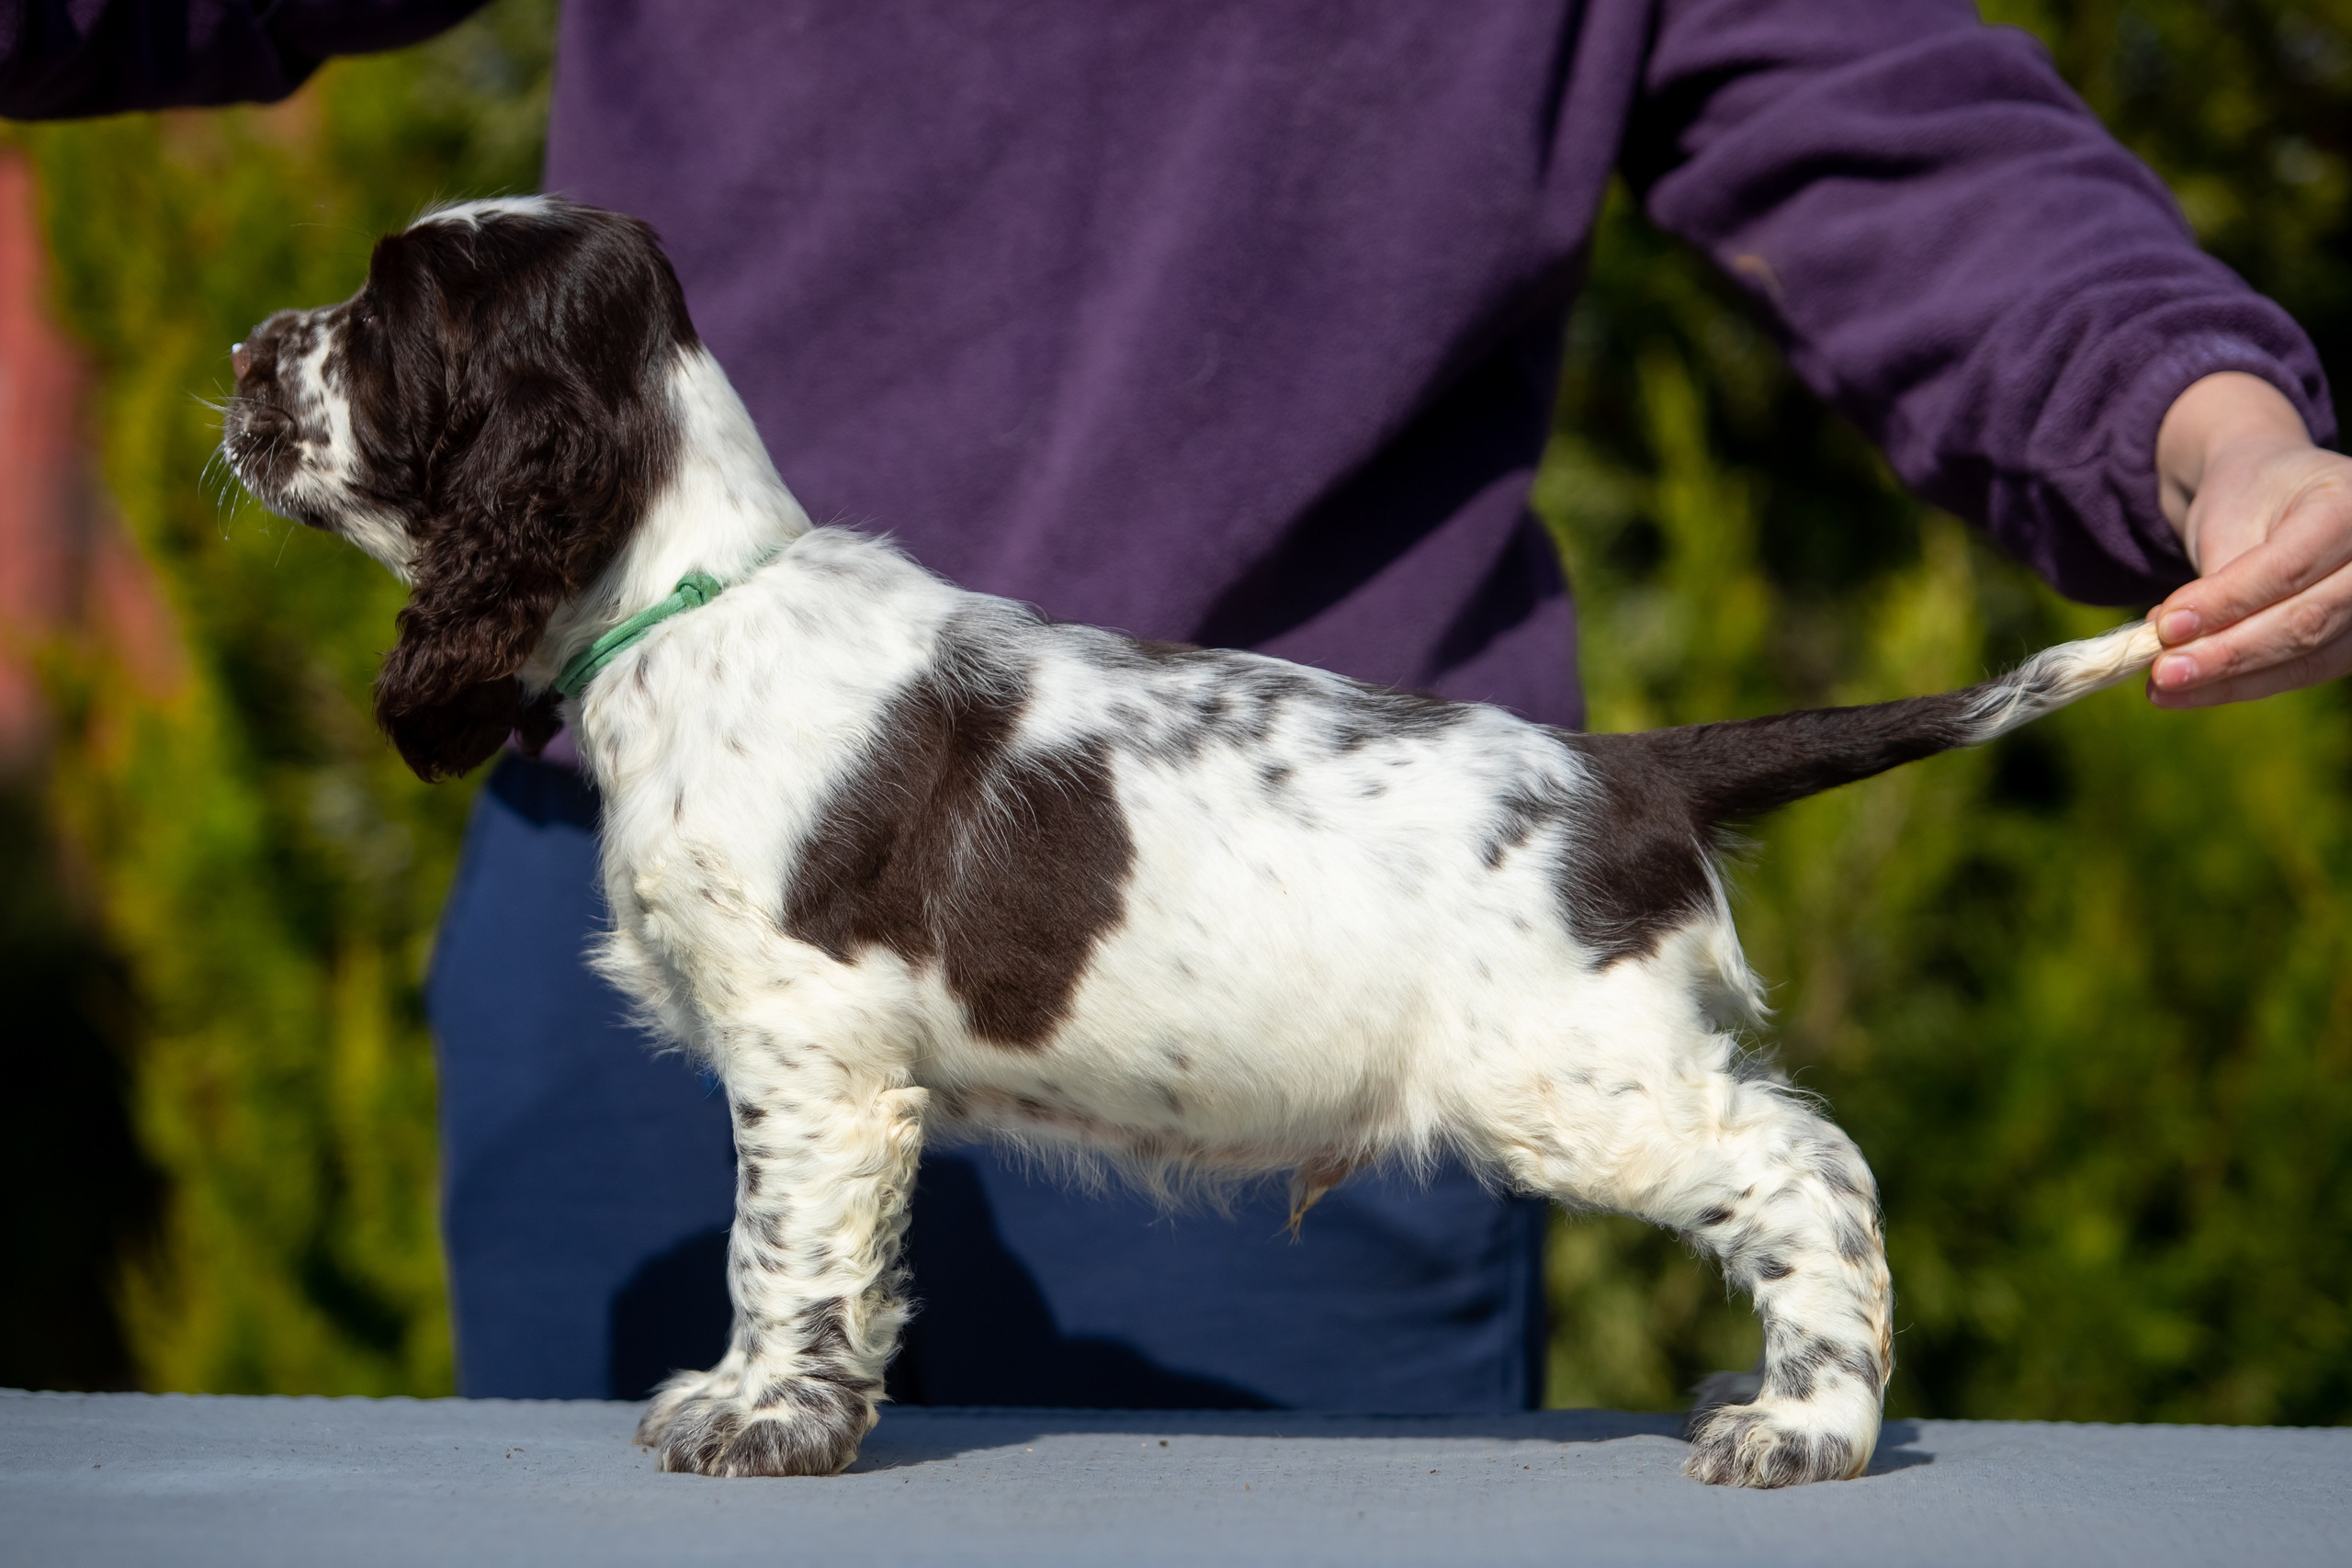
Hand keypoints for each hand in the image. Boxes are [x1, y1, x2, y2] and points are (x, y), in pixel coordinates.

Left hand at [2147, 372, 2351, 707]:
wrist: (2277, 492)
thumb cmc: (2251, 498)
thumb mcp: (2229, 519)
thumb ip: (2215, 581)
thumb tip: (2172, 644)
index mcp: (2347, 507)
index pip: (2287, 569)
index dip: (2226, 604)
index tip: (2166, 628)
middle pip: (2304, 621)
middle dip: (2227, 655)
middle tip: (2162, 674)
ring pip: (2306, 657)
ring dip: (2230, 681)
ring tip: (2165, 688)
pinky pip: (2303, 671)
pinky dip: (2245, 684)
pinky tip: (2194, 689)